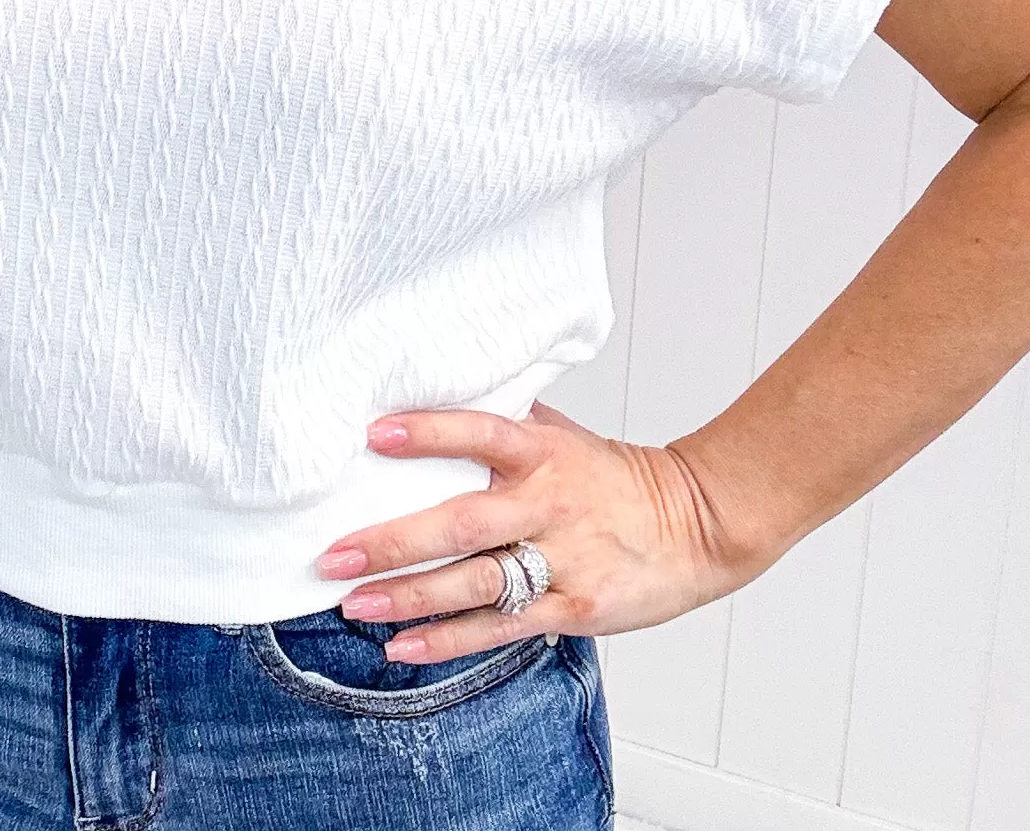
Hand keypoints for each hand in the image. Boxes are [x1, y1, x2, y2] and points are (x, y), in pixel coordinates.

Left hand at [312, 399, 761, 659]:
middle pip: (461, 523)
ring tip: (351, 604)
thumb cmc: (612, 476)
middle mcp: (547, 504)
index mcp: (543, 453)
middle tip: (332, 553)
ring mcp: (560, 561)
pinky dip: (448, 640)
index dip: (429, 431)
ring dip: (408, 596)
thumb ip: (504, 417)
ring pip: (473, 583)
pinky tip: (401, 646)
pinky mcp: (572, 609)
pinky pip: (499, 627)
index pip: (481, 432)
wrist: (697, 526)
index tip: (375, 433)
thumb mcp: (562, 433)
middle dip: (393, 541)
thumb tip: (435, 382)